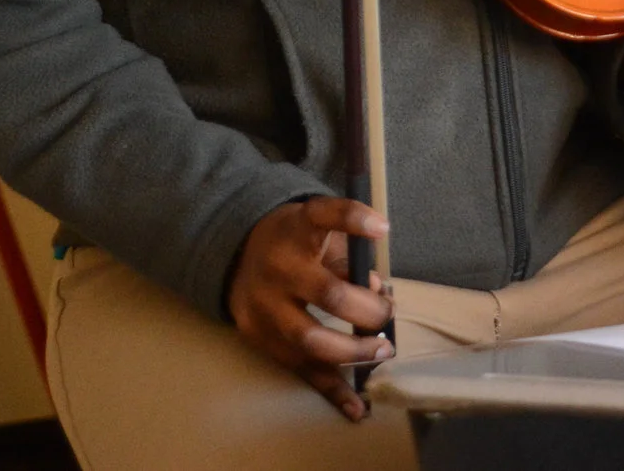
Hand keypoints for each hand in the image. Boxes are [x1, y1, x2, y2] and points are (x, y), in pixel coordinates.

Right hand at [225, 198, 394, 421]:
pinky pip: (300, 368)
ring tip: (382, 351)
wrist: (236, 255)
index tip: (382, 228)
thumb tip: (377, 292)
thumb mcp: (318, 230)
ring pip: (310, 339)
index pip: (323, 216)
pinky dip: (331, 389)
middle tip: (387, 312)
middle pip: (328, 294)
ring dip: (353, 352)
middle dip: (367, 310)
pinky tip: (356, 407)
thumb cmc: (294, 241)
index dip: (353, 219)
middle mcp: (278, 268)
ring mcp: (265, 307)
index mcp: (296, 230)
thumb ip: (349, 255)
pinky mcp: (260, 338)